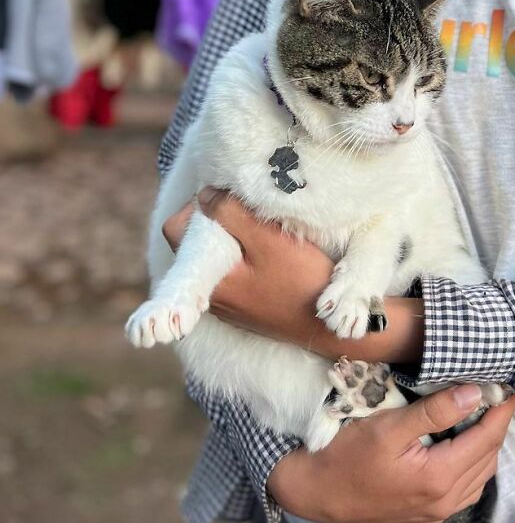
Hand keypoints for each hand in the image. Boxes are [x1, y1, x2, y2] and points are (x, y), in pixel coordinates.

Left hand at [162, 190, 424, 361]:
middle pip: (195, 242)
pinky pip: (231, 271)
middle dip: (216, 218)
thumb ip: (232, 216)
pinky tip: (268, 248)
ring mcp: (229, 303)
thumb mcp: (269, 241)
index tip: (227, 197)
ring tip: (260, 225)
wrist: (328, 327)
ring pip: (214, 255)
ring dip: (231, 235)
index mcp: (209, 279)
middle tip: (247, 208)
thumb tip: (203, 195)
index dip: (196, 206)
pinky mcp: (246, 306)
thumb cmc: (301, 282)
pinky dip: (243, 253)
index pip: (176, 230)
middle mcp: (212, 295)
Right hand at [268, 382, 514, 522]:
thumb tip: (474, 393)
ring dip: (488, 446)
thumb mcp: (389, 426)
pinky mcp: (427, 515)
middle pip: (488, 458)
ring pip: (481, 476)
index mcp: (439, 477)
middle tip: (499, 396)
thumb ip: (434, 411)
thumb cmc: (348, 456)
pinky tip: (464, 446)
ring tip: (486, 415)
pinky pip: (466, 489)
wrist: (319, 493)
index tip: (510, 387)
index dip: (501, 411)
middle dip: (498, 425)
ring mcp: (437, 512)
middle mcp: (445, 500)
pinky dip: (474, 465)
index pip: (487, 438)